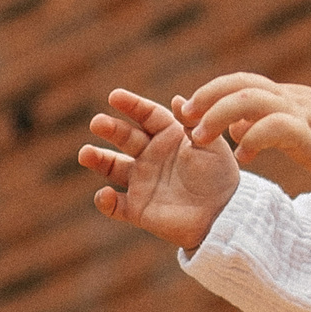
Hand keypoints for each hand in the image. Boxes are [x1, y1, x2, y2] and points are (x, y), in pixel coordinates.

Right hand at [79, 89, 241, 250]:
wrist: (224, 215)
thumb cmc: (220, 177)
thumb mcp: (211, 146)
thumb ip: (192, 124)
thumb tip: (176, 99)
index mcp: (168, 136)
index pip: (146, 115)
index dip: (131, 105)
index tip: (115, 96)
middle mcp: (150, 155)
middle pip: (125, 137)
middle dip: (110, 129)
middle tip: (97, 123)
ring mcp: (142, 182)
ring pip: (112, 168)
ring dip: (97, 160)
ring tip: (85, 154)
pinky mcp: (137, 209)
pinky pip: (115, 205)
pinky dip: (105, 201)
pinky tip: (105, 195)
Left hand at [180, 73, 310, 192]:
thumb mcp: (294, 132)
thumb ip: (263, 126)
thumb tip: (233, 129)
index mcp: (283, 97)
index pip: (240, 82)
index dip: (211, 92)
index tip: (187, 110)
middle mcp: (289, 98)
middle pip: (240, 84)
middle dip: (208, 98)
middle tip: (185, 118)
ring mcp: (301, 113)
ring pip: (252, 100)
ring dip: (220, 115)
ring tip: (199, 137)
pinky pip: (278, 128)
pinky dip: (254, 138)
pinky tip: (244, 157)